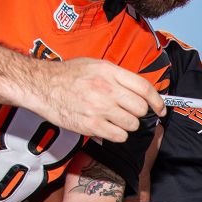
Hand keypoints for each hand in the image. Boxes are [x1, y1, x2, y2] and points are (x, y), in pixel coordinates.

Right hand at [21, 58, 165, 142]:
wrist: (40, 85)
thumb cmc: (67, 75)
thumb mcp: (95, 65)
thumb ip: (118, 77)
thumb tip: (141, 91)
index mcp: (110, 72)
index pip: (145, 88)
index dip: (157, 101)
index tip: (160, 109)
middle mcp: (107, 89)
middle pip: (141, 109)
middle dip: (138, 113)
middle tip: (128, 112)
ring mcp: (100, 108)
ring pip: (132, 124)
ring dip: (127, 125)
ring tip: (114, 119)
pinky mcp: (91, 125)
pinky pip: (119, 136)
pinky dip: (117, 135)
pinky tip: (108, 128)